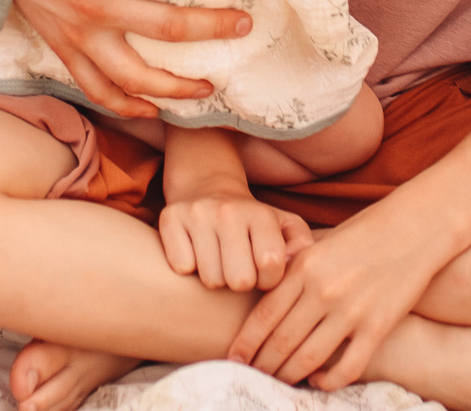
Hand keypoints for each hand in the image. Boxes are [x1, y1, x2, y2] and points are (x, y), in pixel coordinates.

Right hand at [8, 0, 260, 118]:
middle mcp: (100, 7)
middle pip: (171, 30)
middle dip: (215, 29)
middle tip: (245, 26)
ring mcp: (81, 35)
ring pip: (135, 77)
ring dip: (176, 87)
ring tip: (208, 87)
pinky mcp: (64, 50)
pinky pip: (97, 89)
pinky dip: (125, 106)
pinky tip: (153, 110)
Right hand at [159, 190, 313, 292]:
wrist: (207, 187)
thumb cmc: (251, 220)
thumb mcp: (284, 226)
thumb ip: (300, 246)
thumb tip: (294, 265)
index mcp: (260, 214)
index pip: (271, 265)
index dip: (269, 280)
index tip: (264, 273)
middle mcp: (229, 211)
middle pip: (239, 280)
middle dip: (241, 283)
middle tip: (239, 269)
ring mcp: (197, 213)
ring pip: (209, 279)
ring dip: (215, 278)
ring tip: (219, 261)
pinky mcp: (170, 218)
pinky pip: (181, 267)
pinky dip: (188, 268)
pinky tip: (197, 253)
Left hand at [227, 198, 446, 389]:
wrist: (416, 226)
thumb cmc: (365, 232)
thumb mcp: (321, 243)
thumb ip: (293, 267)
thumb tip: (261, 290)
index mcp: (305, 267)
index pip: (264, 315)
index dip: (246, 343)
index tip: (234, 358)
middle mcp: (323, 290)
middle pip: (281, 341)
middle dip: (263, 365)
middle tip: (252, 376)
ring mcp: (351, 310)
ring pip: (308, 358)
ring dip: (289, 376)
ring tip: (280, 382)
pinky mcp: (378, 326)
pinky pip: (347, 366)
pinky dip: (328, 381)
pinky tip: (318, 381)